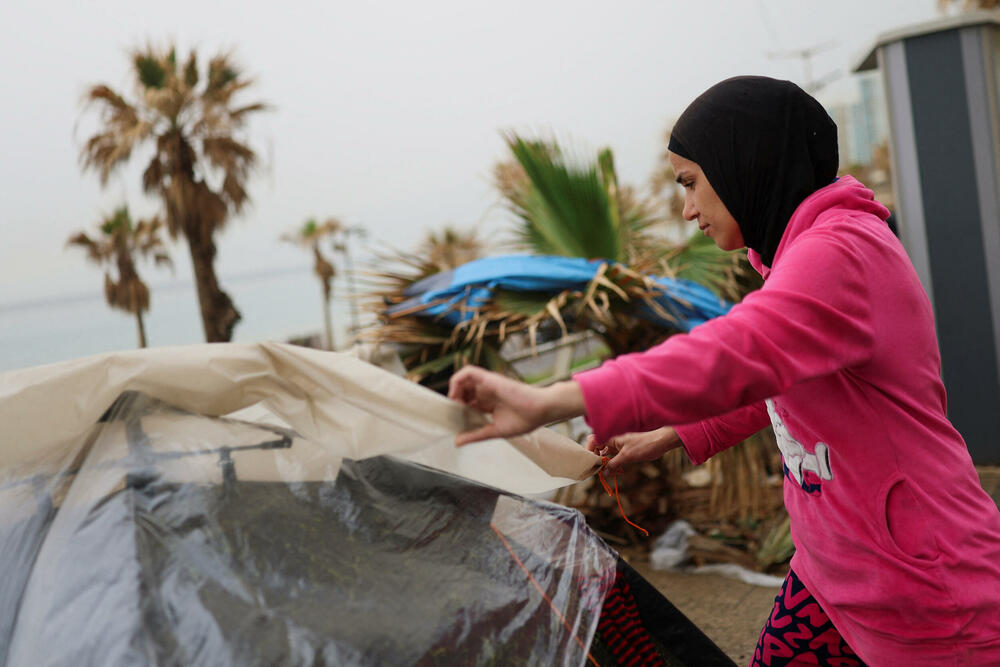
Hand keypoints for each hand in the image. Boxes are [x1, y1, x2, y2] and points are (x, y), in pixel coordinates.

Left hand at [447, 366, 584, 445]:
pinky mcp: (489, 378)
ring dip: (453, 390)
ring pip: (462, 380)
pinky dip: (457, 380)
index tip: (453, 420)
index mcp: (488, 404)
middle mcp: (486, 392)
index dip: (457, 410)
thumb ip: (475, 434)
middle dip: (453, 400)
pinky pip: (467, 372)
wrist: (540, 410)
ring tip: (453, 404)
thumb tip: (457, 441)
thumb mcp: (494, 431)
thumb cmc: (525, 420)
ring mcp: (487, 384)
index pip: (467, 403)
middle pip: (462, 391)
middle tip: (451, 413)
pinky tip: (455, 395)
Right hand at [586, 427, 680, 475]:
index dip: (589, 451)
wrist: (660, 443)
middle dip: (597, 461)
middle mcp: (613, 440)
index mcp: (611, 437)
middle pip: (598, 449)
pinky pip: (614, 458)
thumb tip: (603, 473)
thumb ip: (613, 464)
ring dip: (606, 465)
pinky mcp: (624, 451)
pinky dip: (614, 465)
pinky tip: (618, 471)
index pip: (593, 441)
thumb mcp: (627, 456)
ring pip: (606, 455)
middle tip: (599, 471)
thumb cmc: (644, 445)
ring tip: (609, 473)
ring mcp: (618, 446)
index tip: (589, 462)